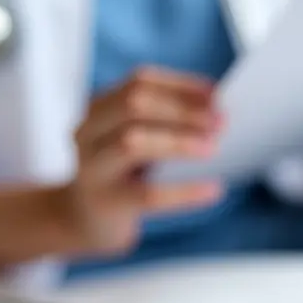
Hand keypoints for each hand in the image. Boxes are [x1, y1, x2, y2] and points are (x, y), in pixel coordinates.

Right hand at [60, 67, 223, 255]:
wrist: (83, 220)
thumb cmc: (121, 174)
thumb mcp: (135, 139)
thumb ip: (164, 122)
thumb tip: (215, 110)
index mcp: (99, 109)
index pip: (140, 81)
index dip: (180, 84)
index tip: (216, 94)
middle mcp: (89, 132)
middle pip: (134, 104)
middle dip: (182, 109)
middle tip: (219, 122)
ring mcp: (93, 168)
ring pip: (133, 142)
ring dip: (178, 141)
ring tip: (211, 148)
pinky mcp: (106, 203)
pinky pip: (148, 194)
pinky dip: (185, 191)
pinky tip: (212, 190)